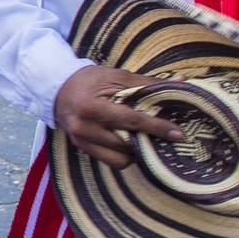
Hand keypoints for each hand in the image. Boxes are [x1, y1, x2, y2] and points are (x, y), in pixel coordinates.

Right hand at [52, 64, 179, 169]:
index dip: (156, 127)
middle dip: (149, 141)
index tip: (177, 133)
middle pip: (126, 144)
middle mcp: (84, 128)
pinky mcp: (82, 148)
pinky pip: (110, 160)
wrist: (57, 88)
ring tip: (148, 140)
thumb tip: (181, 83)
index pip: (131, 121)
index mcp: (91, 107)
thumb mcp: (117, 76)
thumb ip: (148, 83)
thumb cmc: (89, 80)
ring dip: (137, 152)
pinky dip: (124, 154)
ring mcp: (81, 141)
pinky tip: (132, 143)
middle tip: (167, 137)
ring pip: (119, 159)